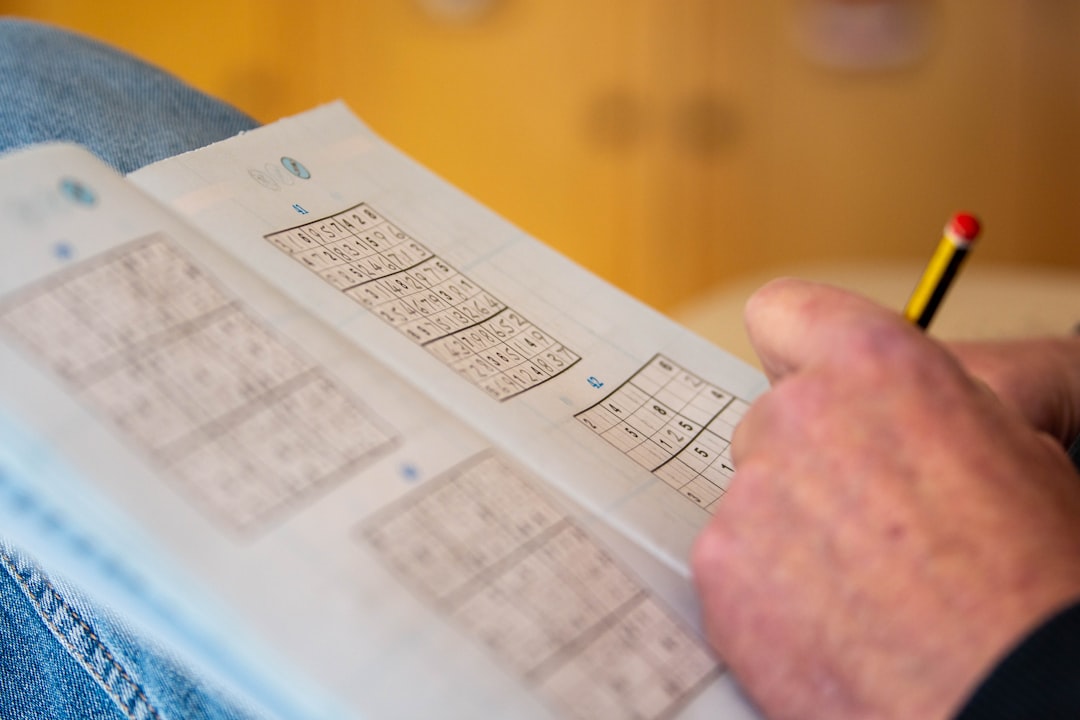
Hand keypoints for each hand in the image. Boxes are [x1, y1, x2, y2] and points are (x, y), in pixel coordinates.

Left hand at [692, 279, 1079, 719]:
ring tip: (864, 585)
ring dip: (790, 531)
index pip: (784, 311)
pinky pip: (733, 564)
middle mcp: (797, 414)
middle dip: (807, 462)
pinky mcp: (719, 570)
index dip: (798, 351)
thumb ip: (921, 401)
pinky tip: (832, 622)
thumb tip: (890, 396)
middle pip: (769, 422)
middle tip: (868, 521)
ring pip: (752, 497)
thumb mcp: (1013, 447)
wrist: (1013, 690)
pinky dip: (768, 591)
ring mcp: (749, 494)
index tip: (807, 383)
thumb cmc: (1033, 574)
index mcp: (874, 363)